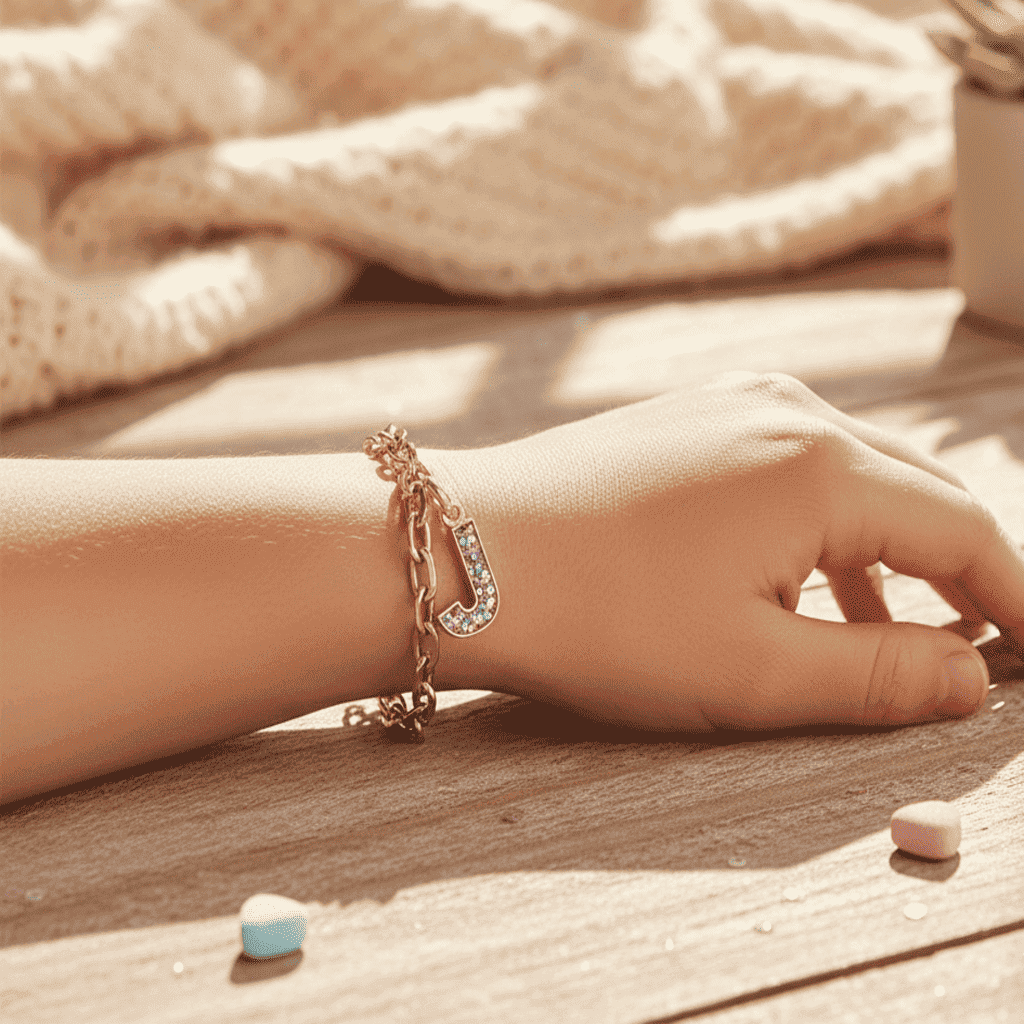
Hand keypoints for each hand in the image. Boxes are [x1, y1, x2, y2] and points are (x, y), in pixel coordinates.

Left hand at [433, 372, 1023, 731]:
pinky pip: (791, 467)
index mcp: (822, 467)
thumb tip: (970, 675)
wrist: (461, 552)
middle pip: (918, 494)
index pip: (965, 534)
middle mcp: (788, 411)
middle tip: (978, 645)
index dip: (1017, 601)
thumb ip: (881, 676)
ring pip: (855, 478)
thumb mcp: (752, 673)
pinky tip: (799, 581)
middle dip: (958, 574)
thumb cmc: (598, 617)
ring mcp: (732, 405)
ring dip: (885, 554)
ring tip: (887, 632)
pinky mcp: (690, 418)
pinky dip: (820, 526)